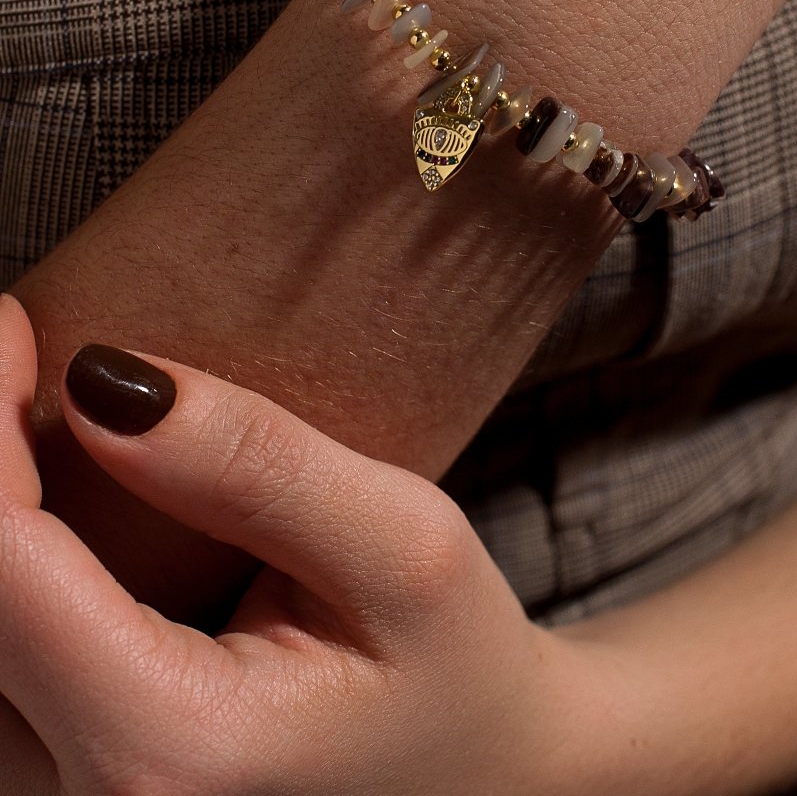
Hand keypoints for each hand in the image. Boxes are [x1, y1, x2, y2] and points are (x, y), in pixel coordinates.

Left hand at [0, 294, 570, 795]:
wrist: (479, 776)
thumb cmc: (455, 667)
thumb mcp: (402, 545)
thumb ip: (255, 468)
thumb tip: (101, 383)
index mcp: (169, 751)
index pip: (5, 567)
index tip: (14, 320)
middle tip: (17, 357)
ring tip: (25, 426)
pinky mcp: (75, 794)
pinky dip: (12, 579)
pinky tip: (44, 517)